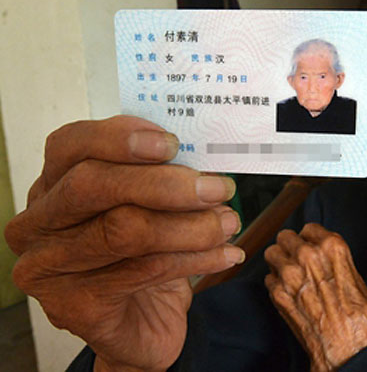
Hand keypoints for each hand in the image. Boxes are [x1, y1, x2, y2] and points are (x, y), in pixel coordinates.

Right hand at [4, 115, 245, 370]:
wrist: (139, 327)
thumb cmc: (141, 256)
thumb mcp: (148, 208)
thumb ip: (159, 178)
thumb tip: (203, 161)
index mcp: (51, 185)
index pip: (70, 146)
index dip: (119, 139)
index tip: (172, 144)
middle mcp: (37, 223)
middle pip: (93, 185)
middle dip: (165, 184)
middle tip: (218, 187)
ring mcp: (48, 268)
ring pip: (124, 230)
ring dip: (191, 225)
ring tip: (229, 222)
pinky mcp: (74, 306)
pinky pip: (145, 271)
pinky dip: (196, 259)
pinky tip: (227, 254)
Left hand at [264, 223, 366, 371]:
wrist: (349, 350)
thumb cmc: (360, 320)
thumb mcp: (358, 280)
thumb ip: (339, 262)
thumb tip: (329, 259)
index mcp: (332, 247)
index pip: (309, 228)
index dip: (310, 238)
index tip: (310, 245)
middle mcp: (307, 255)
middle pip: (286, 236)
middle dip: (291, 247)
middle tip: (297, 259)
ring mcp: (289, 274)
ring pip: (271, 253)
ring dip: (279, 262)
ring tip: (289, 273)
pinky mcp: (278, 294)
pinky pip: (268, 279)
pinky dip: (275, 284)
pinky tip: (288, 293)